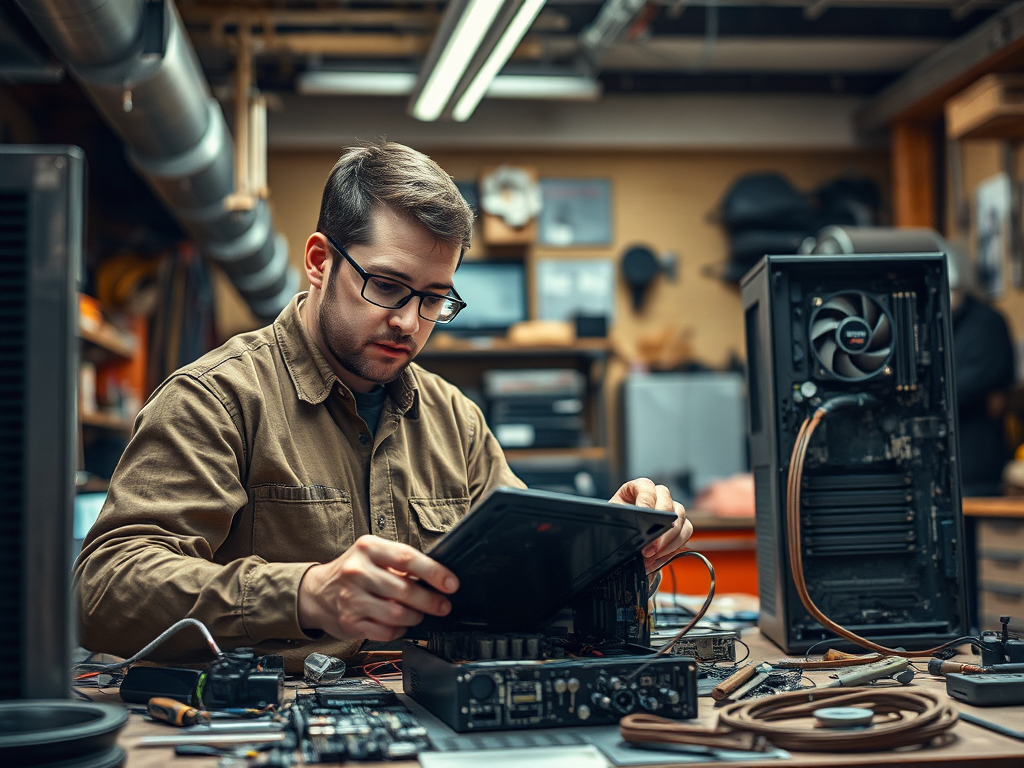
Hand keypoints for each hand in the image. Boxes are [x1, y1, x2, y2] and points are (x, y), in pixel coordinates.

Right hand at [297, 535, 458, 641]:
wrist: (316, 592)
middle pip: (405, 590)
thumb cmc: (352, 571)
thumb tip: (438, 577)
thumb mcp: (372, 555)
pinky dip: (399, 631)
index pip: (408, 558)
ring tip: (419, 614)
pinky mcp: (350, 622)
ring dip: (415, 617)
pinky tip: (400, 625)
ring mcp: (352, 598)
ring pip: (397, 614)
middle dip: (431, 601)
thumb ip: (400, 563)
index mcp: (368, 548)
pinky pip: (386, 632)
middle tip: (443, 605)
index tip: (451, 584)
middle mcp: (358, 571)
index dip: (434, 573)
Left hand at [610, 478, 692, 572]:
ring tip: (651, 556)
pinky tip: (658, 557)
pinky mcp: (680, 523)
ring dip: (668, 541)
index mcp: (637, 488)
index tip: (644, 514)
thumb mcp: (614, 520)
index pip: (646, 487)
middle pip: (667, 504)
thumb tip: (632, 534)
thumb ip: (621, 522)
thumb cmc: (616, 525)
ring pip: (680, 518)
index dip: (646, 499)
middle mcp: (657, 495)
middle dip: (660, 528)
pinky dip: (674, 546)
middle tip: (648, 548)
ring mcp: (671, 508)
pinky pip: (685, 532)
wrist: (621, 537)